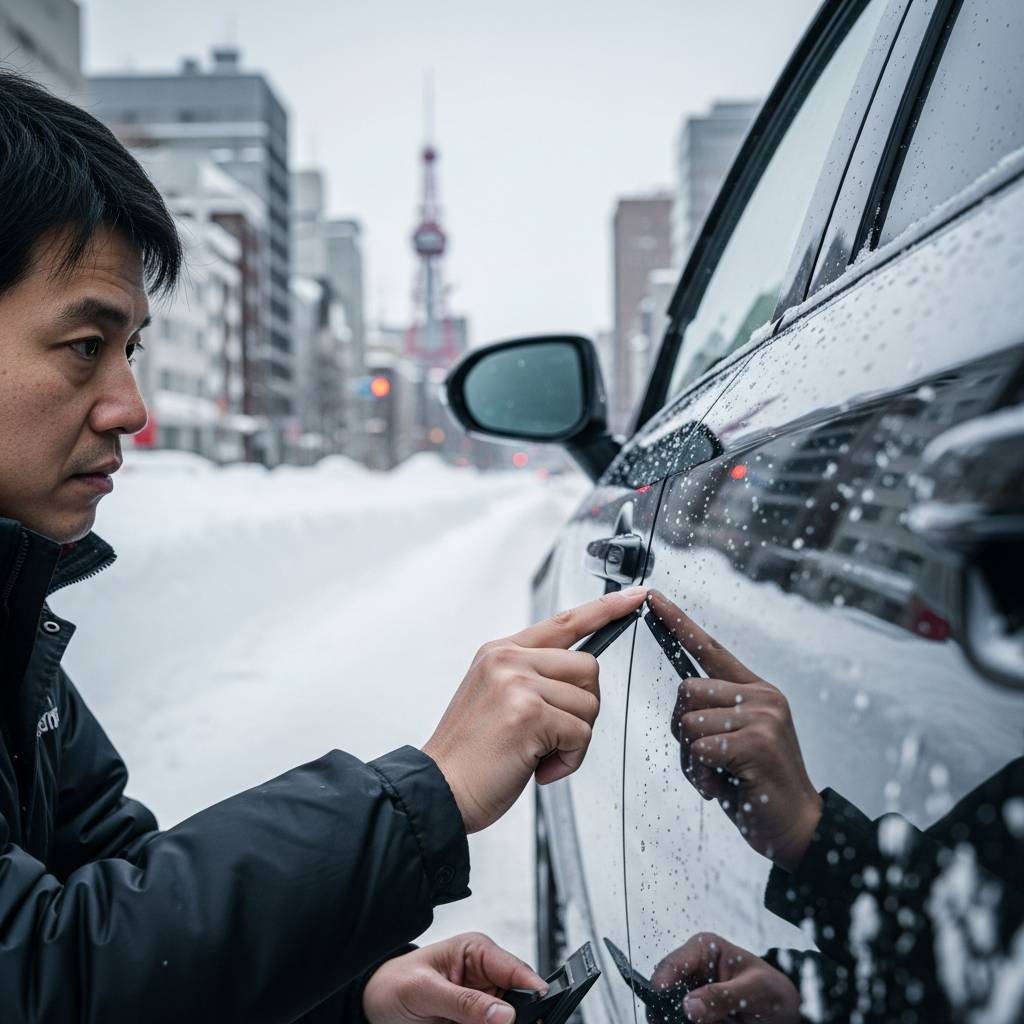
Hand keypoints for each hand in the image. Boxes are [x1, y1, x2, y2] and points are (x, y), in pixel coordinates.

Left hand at [363, 932, 545, 1023]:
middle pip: (519, 1000)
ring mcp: (481, 1001)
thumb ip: (464, 1002)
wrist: (374, 1002)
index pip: (517, 970)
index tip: (540, 1016)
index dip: (534, 992)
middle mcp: (485, 975)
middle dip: (518, 1018)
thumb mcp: (426, 991)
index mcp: (477, 951)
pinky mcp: (475, 1021)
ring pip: (507, 1020)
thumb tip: (504, 1015)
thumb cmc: (395, 982)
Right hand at [423, 586, 647, 833]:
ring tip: (537, 754)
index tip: (634, 597)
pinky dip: (568, 759)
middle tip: (552, 735)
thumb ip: (532, 678)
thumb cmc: (471, 754)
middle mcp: (508, 660)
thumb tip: (581, 682)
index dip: (604, 609)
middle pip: (588, 667)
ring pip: (588, 704)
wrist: (439, 790)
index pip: (564, 621)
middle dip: (583, 708)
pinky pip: (580, 733)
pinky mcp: (529, 712)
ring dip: (574, 740)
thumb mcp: (496, 698)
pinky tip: (538, 767)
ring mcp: (517, 683)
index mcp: (501, 651)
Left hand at [648, 591, 821, 871]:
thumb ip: (716, 714)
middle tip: (708, 759)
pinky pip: (698, 748)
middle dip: (684, 729)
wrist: (797, 827)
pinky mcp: (755, 742)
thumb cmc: (758, 785)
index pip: (710, 647)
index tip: (653, 598)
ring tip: (720, 776)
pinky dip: (701, 775)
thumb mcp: (737, 740)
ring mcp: (761, 717)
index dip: (679, 622)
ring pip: (688, 722)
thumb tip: (684, 703)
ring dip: (692, 759)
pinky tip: (725, 787)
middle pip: (686, 690)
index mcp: (756, 690)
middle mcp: (761, 696)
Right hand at [649, 932, 799, 1023]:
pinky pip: (681, 1019)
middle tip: (667, 1022)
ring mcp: (692, 991)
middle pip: (665, 988)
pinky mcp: (696, 1011)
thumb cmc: (772, 990)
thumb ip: (723, 996)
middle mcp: (693, 968)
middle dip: (664, 1008)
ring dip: (673, 1018)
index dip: (661, 986)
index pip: (673, 964)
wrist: (785, 1011)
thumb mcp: (754, 990)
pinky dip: (683, 1023)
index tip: (660, 1010)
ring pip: (669, 1008)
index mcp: (704, 949)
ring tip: (686, 1023)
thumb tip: (689, 1006)